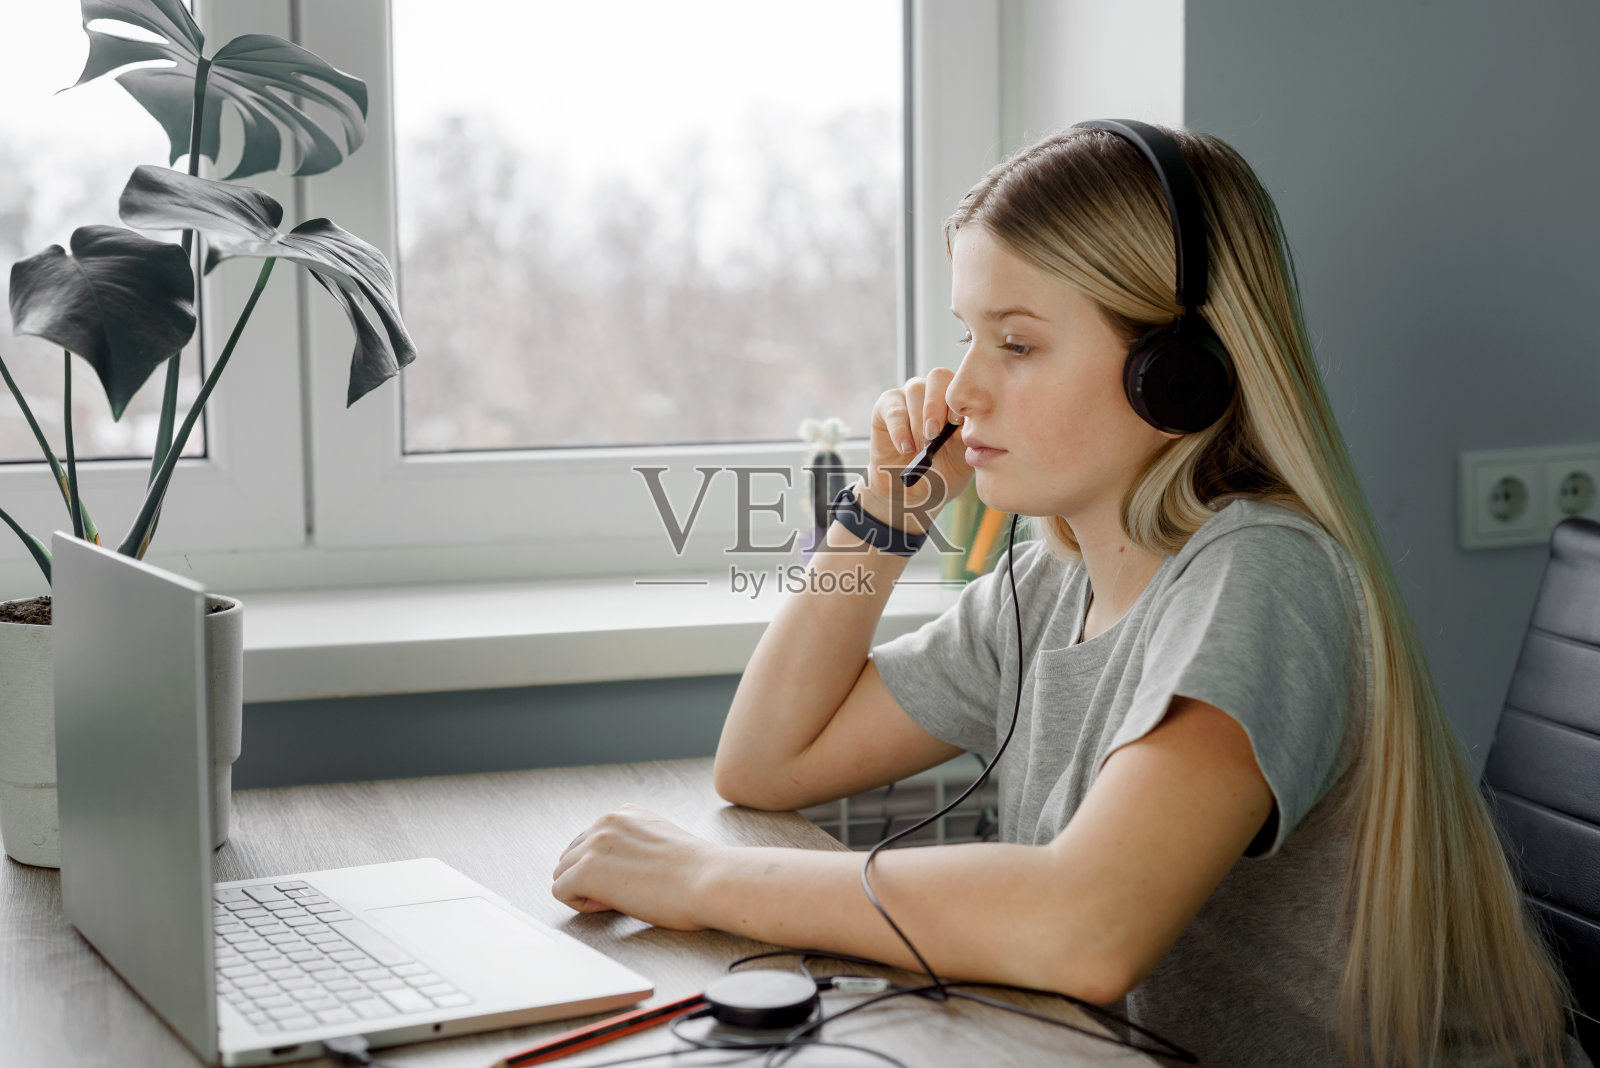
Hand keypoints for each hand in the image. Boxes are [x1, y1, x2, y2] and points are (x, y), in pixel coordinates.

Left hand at [551, 804, 721, 930]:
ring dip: (585, 890)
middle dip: (591, 878)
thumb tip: (614, 868)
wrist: (710, 881)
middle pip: (572, 855)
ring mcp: (594, 844)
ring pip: (563, 872)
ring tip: (620, 899)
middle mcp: (606, 821)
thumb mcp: (662, 841)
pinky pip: (560, 891)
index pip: (591, 841)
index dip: (607, 867)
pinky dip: (580, 904)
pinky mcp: (587, 870)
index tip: (633, 878)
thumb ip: (633, 844)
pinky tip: (611, 905)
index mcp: (625, 813)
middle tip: (625, 892)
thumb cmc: (698, 872)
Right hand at [864, 370, 972, 531]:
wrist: (911, 493)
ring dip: (919, 421)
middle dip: (937, 404)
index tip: (957, 423)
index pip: (963, 385)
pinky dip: (900, 431)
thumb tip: (965, 424)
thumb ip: (965, 439)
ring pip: (915, 390)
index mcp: (959, 400)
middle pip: (938, 377)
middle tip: (935, 434)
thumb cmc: (941, 473)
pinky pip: (893, 410)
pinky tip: (906, 449)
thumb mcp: (961, 460)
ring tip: (922, 448)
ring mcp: (909, 397)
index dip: (960, 400)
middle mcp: (935, 392)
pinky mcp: (886, 408)